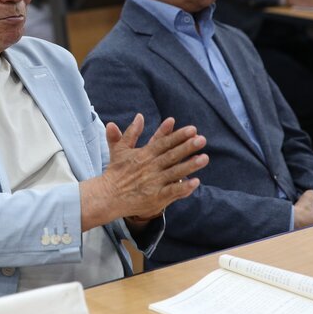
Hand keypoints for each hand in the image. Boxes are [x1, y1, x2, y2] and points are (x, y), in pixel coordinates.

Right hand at [80, 114, 208, 230]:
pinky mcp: (155, 197)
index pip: (163, 143)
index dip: (177, 136)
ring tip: (204, 158)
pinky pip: (172, 191)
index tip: (192, 129)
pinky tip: (195, 182)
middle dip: (187, 147)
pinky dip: (183, 187)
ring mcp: (153, 182)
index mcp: (143, 155)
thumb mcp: (120, 149)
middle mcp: (150, 167)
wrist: (108, 196)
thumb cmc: (116, 172)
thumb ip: (131, 133)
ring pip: (175, 172)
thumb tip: (139, 116)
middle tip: (202, 139)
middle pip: (171, 155)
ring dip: (190, 165)